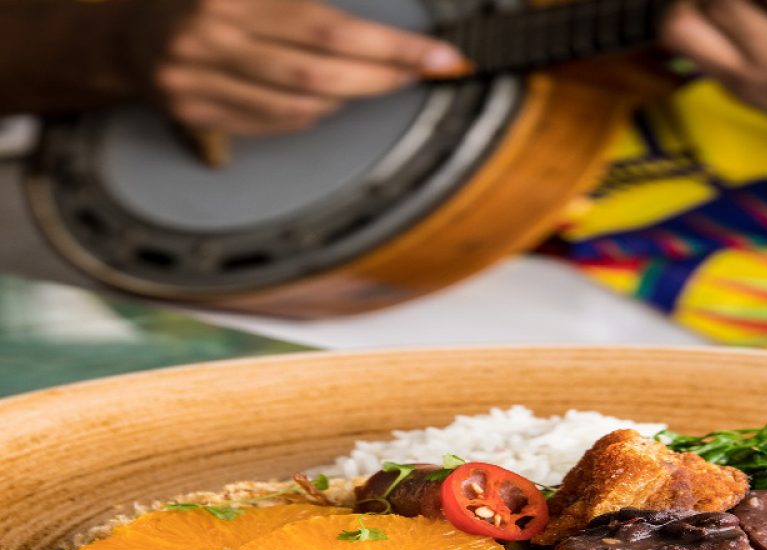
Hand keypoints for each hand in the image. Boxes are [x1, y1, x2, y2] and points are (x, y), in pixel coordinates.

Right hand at [139, 0, 466, 134]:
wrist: (128, 32)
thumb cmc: (213, 0)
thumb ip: (310, 6)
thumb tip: (376, 32)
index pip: (332, 29)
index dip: (393, 47)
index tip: (441, 57)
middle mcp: (211, 35)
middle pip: (320, 75)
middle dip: (381, 78)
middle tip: (418, 72)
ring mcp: (197, 79)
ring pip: (302, 106)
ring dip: (349, 97)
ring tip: (372, 78)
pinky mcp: (193, 112)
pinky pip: (277, 123)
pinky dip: (311, 113)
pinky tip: (323, 96)